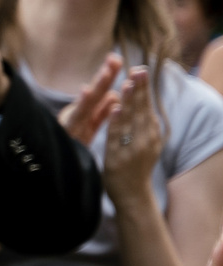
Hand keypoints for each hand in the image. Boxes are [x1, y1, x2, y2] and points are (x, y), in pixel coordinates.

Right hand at [60, 53, 125, 143]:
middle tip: (115, 57)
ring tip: (106, 72)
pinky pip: (74, 118)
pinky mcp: (65, 132)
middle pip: (93, 94)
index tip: (118, 58)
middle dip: (105, 76)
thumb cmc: (71, 148)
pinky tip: (87, 91)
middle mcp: (76, 116)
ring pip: (86, 104)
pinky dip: (81, 104)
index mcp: (84, 114)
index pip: (99, 93)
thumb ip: (101, 113)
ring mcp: (70, 124)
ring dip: (96, 86)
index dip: (108, 76)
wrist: (53, 170)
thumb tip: (114, 95)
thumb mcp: (88, 128)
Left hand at [102, 64, 163, 206]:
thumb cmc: (136, 168)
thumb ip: (143, 126)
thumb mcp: (145, 144)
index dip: (144, 90)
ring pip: (130, 121)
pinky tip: (115, 109)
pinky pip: (117, 137)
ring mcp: (132, 149)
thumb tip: (143, 106)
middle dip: (139, 89)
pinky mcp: (118, 158)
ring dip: (129, 102)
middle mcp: (145, 140)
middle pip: (141, 111)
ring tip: (127, 83)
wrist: (134, 196)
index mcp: (151, 135)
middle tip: (137, 69)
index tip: (141, 70)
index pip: (147, 107)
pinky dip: (116, 122)